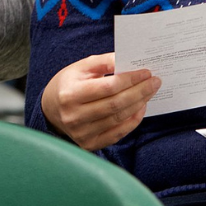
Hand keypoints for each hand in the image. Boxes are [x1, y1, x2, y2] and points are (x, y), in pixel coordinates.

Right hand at [40, 53, 159, 150]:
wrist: (50, 109)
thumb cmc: (69, 84)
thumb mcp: (80, 67)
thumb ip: (104, 62)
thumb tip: (127, 61)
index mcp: (70, 94)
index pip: (108, 87)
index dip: (130, 79)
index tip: (146, 72)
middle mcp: (74, 116)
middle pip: (116, 104)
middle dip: (140, 92)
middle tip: (155, 82)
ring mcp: (81, 133)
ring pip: (119, 119)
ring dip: (139, 105)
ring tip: (149, 92)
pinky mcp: (89, 144)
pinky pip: (117, 134)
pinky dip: (132, 121)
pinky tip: (140, 108)